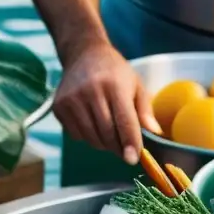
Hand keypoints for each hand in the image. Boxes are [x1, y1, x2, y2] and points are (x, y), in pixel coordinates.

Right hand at [53, 41, 161, 163]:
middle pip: (106, 133)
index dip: (130, 142)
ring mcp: (71, 99)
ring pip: (90, 138)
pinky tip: (92, 124)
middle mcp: (90, 91)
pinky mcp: (59, 107)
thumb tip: (154, 133)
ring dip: (103, 144)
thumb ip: (145, 110)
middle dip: (117, 147)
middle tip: (124, 149)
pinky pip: (76, 135)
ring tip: (109, 134)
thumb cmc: (114, 71)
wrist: (83, 54)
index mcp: (114, 85)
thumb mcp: (135, 84)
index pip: (124, 121)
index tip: (133, 159)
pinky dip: (87, 137)